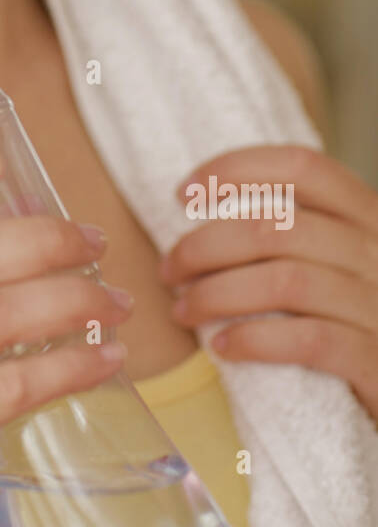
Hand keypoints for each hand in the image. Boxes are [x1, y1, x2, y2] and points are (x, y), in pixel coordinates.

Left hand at [159, 144, 377, 422]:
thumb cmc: (357, 313)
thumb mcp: (341, 254)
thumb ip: (297, 226)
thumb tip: (206, 204)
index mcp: (368, 213)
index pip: (301, 167)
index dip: (235, 169)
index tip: (182, 193)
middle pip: (275, 228)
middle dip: (204, 247)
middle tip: (169, 271)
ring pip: (285, 282)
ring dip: (216, 295)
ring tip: (184, 310)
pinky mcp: (376, 359)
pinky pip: (308, 340)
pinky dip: (255, 340)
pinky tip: (223, 346)